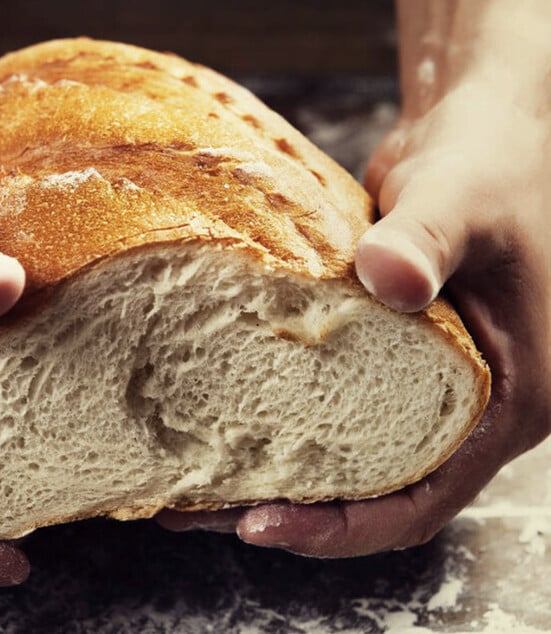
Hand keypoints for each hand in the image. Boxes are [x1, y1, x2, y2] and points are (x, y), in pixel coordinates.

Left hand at [159, 0, 550, 555]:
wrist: (474, 127)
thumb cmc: (491, 162)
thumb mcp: (465, 199)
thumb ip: (429, 239)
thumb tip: (390, 279)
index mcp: (511, 401)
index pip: (425, 499)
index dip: (344, 526)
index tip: (264, 525)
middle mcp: (467, 411)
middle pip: (374, 494)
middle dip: (288, 512)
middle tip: (200, 509)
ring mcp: (424, 388)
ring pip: (347, 460)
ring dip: (271, 476)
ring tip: (187, 484)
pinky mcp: (382, 360)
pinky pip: (328, 410)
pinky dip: (275, 422)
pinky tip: (210, 419)